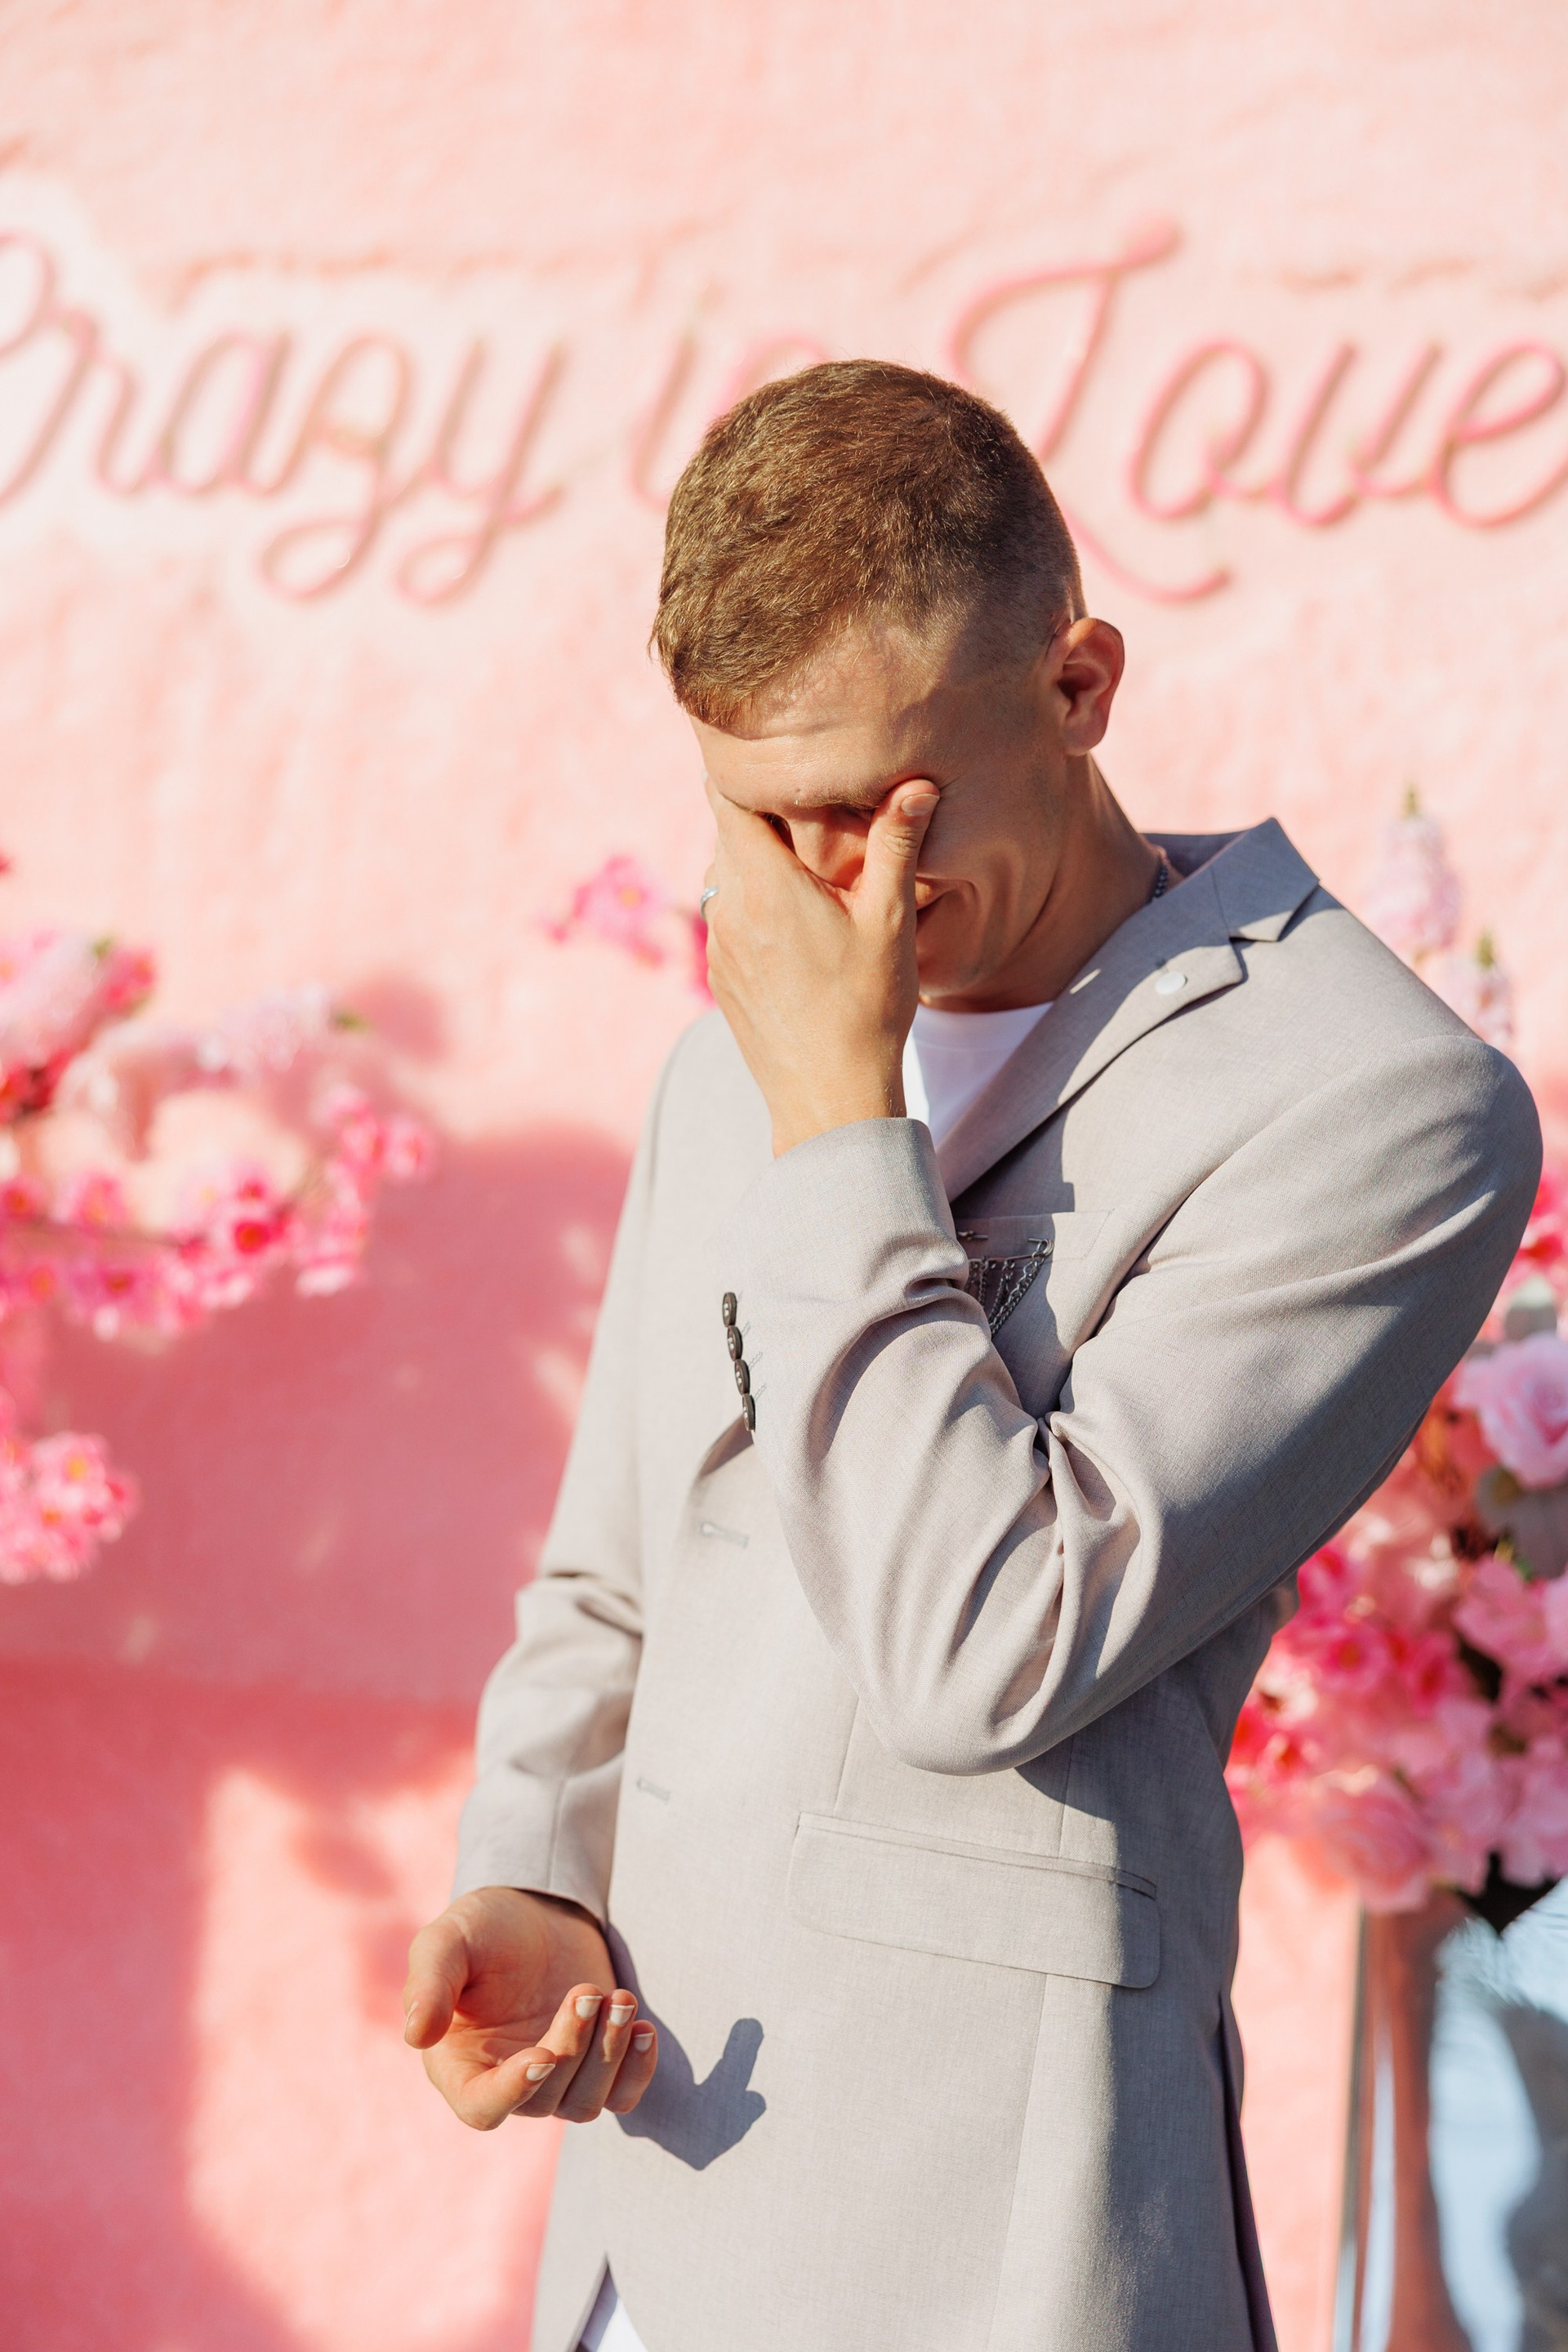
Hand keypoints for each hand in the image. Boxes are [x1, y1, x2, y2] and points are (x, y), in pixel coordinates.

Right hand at [404, 1886, 656, 2130]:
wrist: (534, 1911)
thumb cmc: (482, 1927)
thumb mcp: (447, 1941)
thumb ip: (430, 1982)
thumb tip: (416, 2035)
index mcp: (460, 2064)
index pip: (482, 2107)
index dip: (513, 2093)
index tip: (544, 2054)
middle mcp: (506, 2081)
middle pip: (544, 2098)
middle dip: (573, 2045)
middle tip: (585, 1988)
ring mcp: (555, 2078)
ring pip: (586, 2103)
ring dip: (609, 2055)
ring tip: (620, 1997)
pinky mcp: (594, 2063)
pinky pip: (621, 2096)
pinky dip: (637, 2071)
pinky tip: (643, 2028)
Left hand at [702, 776, 938, 1154]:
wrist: (828, 1099)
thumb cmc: (866, 1010)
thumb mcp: (889, 921)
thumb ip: (897, 845)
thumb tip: (918, 782)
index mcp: (763, 883)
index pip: (727, 793)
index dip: (748, 765)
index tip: (778, 752)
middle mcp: (727, 907)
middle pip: (727, 831)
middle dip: (764, 812)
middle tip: (810, 802)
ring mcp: (717, 943)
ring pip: (726, 873)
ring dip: (759, 860)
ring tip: (809, 863)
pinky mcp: (720, 974)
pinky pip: (729, 914)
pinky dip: (755, 901)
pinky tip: (798, 920)